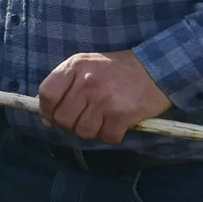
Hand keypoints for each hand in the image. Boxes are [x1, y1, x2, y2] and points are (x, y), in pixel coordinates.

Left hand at [37, 49, 173, 142]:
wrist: (156, 68)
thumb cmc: (117, 69)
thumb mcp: (86, 64)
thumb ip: (65, 84)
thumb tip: (47, 117)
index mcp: (74, 66)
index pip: (47, 94)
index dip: (46, 110)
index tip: (51, 118)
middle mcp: (86, 82)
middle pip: (63, 118)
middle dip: (69, 126)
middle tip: (82, 121)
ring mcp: (104, 99)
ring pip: (83, 131)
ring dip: (91, 131)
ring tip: (101, 120)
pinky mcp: (122, 114)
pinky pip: (106, 137)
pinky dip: (111, 135)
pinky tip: (117, 124)